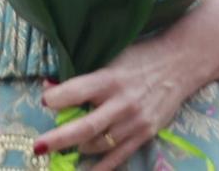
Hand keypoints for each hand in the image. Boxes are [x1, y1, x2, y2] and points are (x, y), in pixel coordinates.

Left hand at [37, 38, 198, 170]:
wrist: (180, 65)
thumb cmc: (139, 58)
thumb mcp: (110, 59)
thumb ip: (84, 77)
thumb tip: (50, 87)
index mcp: (109, 78)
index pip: (76, 91)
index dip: (56, 98)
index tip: (44, 101)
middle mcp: (122, 103)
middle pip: (85, 127)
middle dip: (59, 139)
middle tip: (38, 146)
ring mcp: (135, 122)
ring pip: (100, 145)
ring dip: (77, 150)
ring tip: (58, 155)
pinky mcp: (145, 134)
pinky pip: (119, 156)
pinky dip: (101, 167)